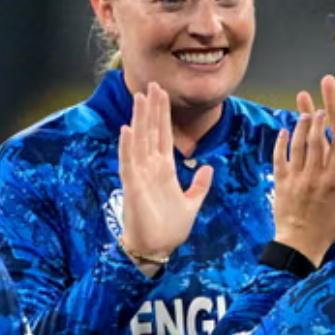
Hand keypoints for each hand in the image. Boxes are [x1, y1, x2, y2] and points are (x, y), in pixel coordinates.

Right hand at [118, 82, 213, 275]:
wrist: (157, 249)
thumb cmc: (169, 229)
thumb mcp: (191, 204)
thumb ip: (199, 186)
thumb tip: (208, 168)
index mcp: (164, 170)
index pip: (163, 135)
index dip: (163, 114)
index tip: (162, 94)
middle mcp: (151, 168)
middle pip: (151, 131)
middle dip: (152, 108)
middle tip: (152, 85)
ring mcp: (140, 175)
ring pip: (140, 141)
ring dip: (140, 119)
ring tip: (140, 97)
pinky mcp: (132, 186)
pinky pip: (129, 163)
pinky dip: (128, 146)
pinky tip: (127, 129)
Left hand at [272, 82, 334, 266]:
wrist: (299, 243)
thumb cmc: (328, 228)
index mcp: (332, 182)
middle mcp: (313, 176)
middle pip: (317, 142)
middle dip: (320, 123)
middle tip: (322, 110)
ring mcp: (295, 178)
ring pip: (298, 146)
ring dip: (301, 127)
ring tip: (304, 113)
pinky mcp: (281, 182)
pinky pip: (279, 158)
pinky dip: (281, 143)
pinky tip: (284, 131)